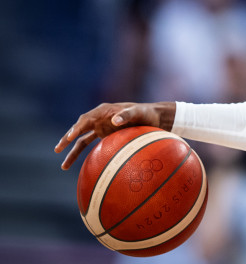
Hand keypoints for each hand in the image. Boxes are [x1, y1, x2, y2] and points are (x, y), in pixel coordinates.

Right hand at [53, 102, 172, 169]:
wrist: (154, 118)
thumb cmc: (147, 114)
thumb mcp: (139, 112)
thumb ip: (128, 114)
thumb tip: (114, 121)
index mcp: (104, 111)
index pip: (86, 119)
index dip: (76, 128)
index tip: (70, 137)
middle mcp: (100, 118)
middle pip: (79, 128)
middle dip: (67, 138)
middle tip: (58, 149)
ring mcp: (101, 127)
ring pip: (81, 139)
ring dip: (72, 151)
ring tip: (63, 166)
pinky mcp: (105, 135)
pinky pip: (90, 145)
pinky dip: (83, 154)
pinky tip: (78, 167)